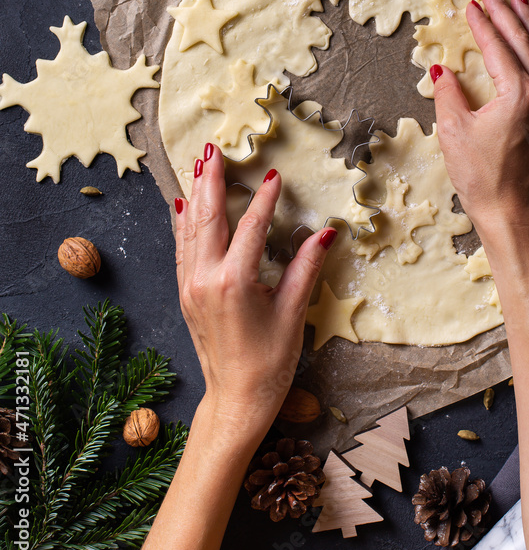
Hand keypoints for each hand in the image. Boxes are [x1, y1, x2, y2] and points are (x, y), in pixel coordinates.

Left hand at [174, 145, 334, 435]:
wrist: (235, 400)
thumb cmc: (268, 363)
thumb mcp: (293, 314)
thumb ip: (306, 268)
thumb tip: (326, 232)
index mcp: (233, 282)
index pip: (251, 227)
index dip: (265, 199)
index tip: (274, 174)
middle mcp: (205, 279)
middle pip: (208, 217)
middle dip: (211, 180)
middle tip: (213, 149)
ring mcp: (190, 286)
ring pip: (190, 229)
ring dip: (196, 195)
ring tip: (199, 166)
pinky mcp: (186, 294)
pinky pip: (181, 248)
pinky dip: (182, 223)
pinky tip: (182, 206)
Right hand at [431, 0, 528, 240]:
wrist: (510, 211)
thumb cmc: (481, 176)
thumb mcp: (454, 132)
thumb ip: (448, 94)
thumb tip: (442, 70)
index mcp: (517, 94)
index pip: (498, 47)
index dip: (482, 24)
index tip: (470, 5)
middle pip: (523, 42)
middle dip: (506, 13)